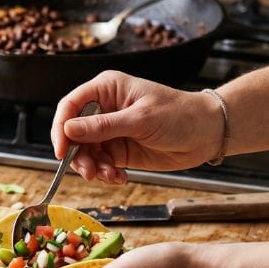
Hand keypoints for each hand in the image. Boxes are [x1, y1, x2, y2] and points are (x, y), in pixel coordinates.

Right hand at [50, 71, 222, 183]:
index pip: (70, 106)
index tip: (61, 150)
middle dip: (78, 155)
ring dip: (93, 168)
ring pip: (84, 153)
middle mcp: (104, 109)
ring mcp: (110, 131)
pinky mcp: (118, 151)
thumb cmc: (179, 115)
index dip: (61, 128)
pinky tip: (120, 178)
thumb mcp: (140, 119)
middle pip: (73, 133)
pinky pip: (100, 165)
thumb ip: (103, 126)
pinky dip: (106, 174)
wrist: (207, 134)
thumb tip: (69, 129)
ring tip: (110, 176)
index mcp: (106, 89)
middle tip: (89, 172)